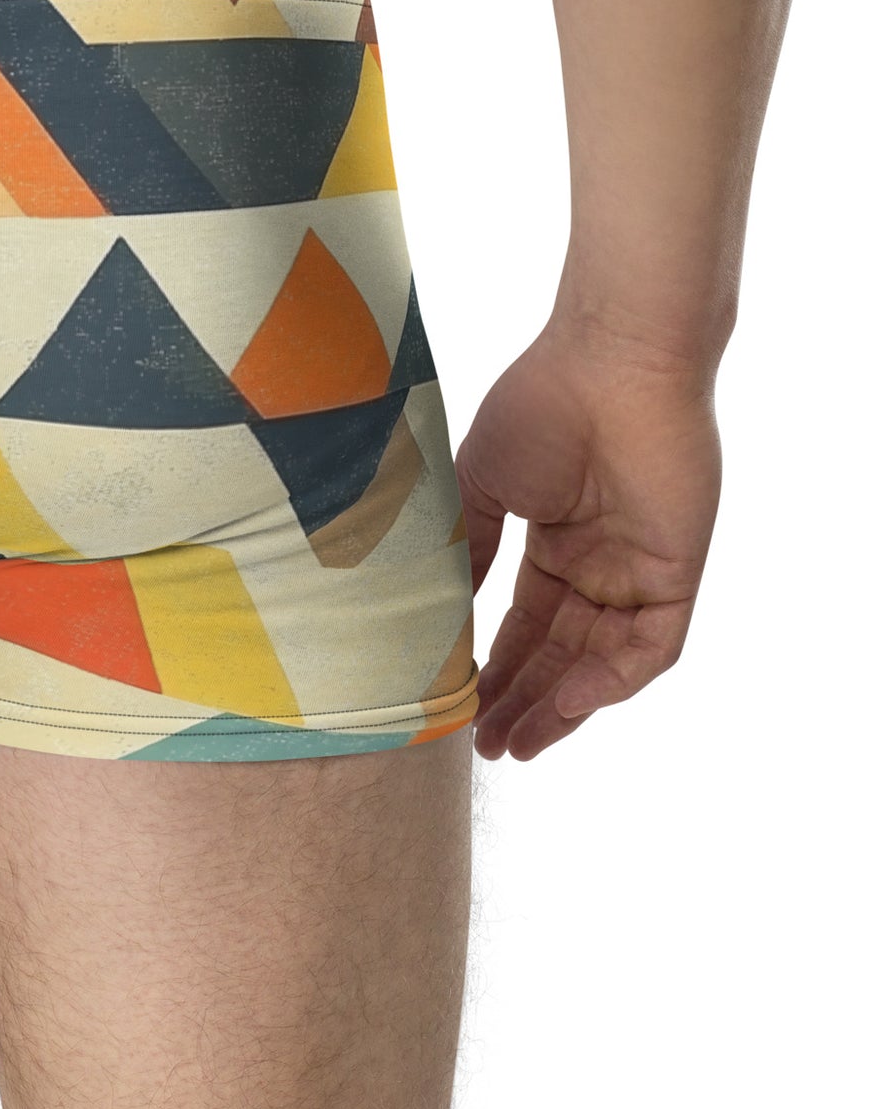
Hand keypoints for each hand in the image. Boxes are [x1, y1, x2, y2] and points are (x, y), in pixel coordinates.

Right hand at [454, 325, 720, 760]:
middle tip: (482, 745)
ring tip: (516, 743)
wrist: (608, 363)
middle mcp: (599, 565)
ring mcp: (639, 571)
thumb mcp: (480, 486)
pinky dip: (611, 680)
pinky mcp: (677, 572)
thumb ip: (465, 549)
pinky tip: (568, 701)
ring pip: (602, 663)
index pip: (525, 626)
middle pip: (561, 655)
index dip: (494, 669)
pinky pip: (650, 646)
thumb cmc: (539, 406)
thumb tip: (432, 611)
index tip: (457, 707)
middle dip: (523, 703)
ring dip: (561, 706)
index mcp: (555, 545)